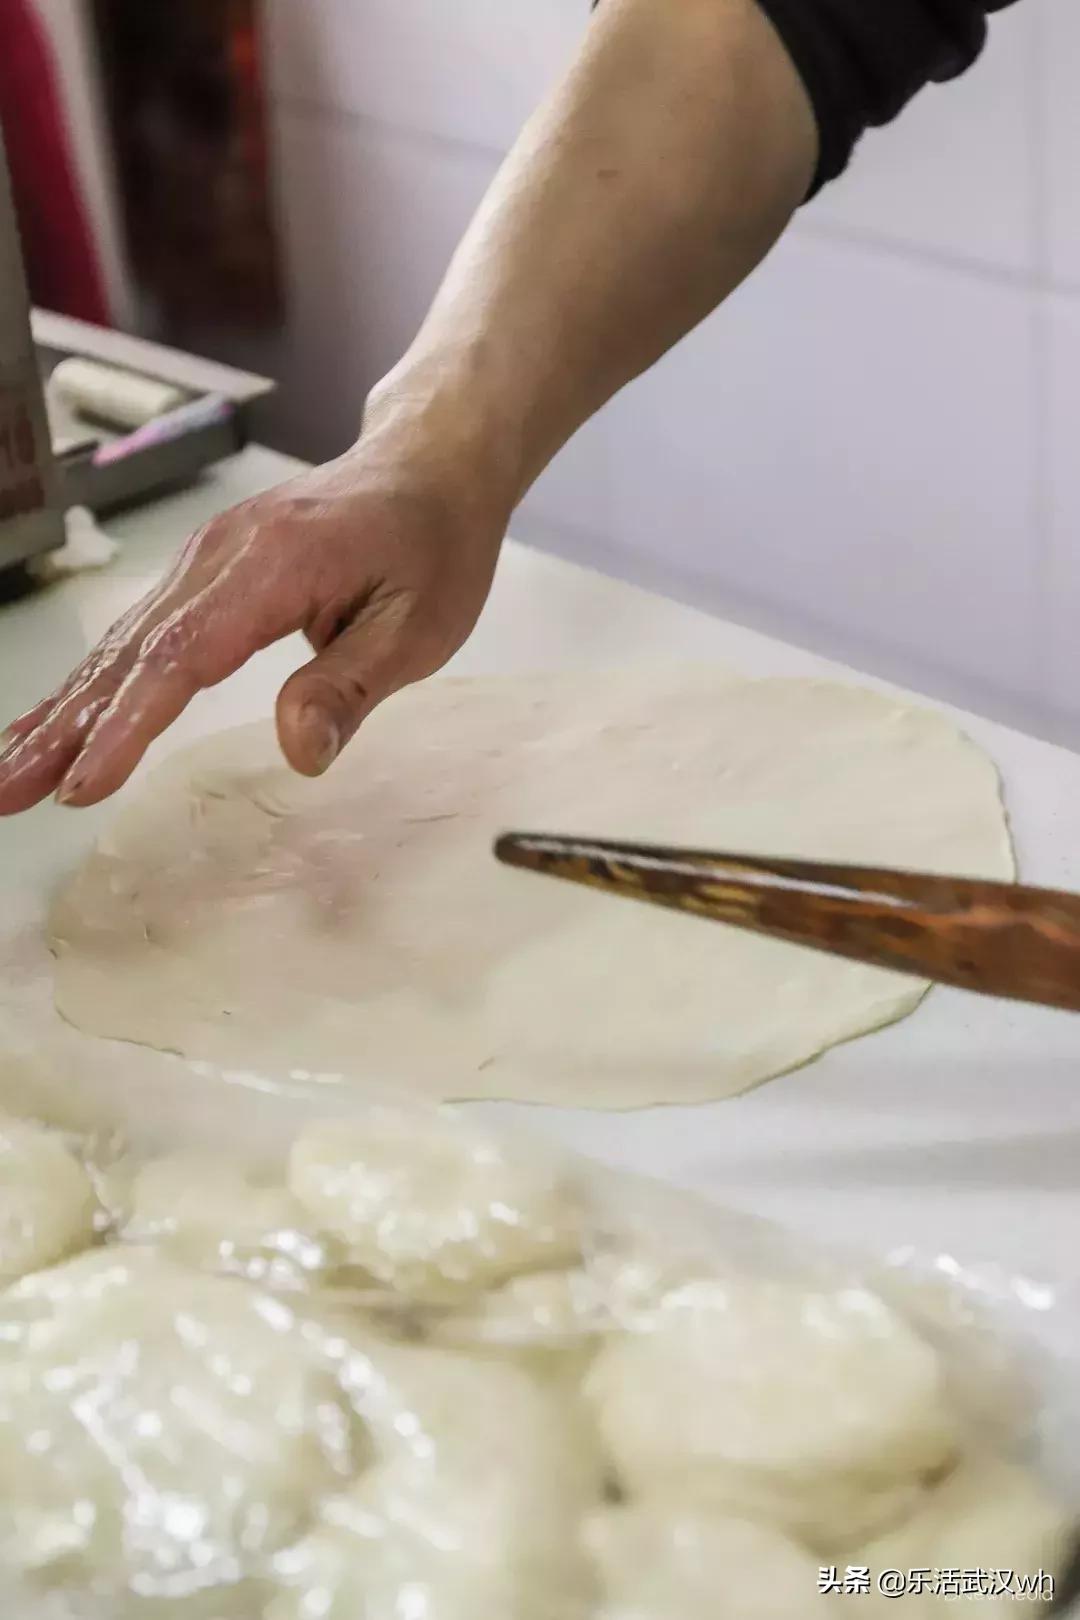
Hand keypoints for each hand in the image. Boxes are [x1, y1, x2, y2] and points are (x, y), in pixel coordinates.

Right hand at [0, 425, 507, 812]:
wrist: (429, 466)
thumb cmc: (433, 545)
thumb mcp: (420, 626)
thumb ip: (351, 686)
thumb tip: (299, 753)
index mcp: (272, 565)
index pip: (182, 657)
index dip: (127, 726)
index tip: (83, 784)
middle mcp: (219, 554)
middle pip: (127, 651)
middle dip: (61, 728)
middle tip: (7, 793)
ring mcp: (204, 557)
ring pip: (119, 642)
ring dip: (60, 710)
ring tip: (10, 773)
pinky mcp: (204, 568)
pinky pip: (136, 630)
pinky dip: (90, 681)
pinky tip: (54, 719)